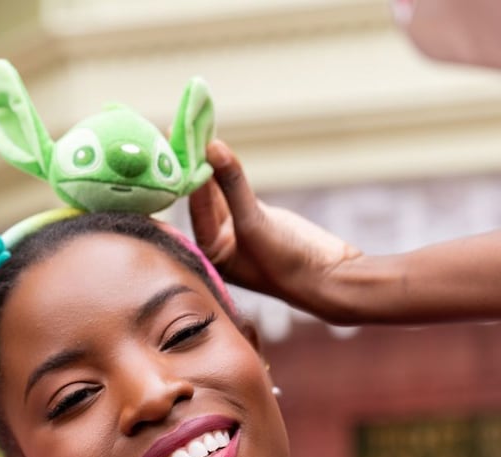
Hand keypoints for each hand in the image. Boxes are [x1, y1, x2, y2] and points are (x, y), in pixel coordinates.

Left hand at [189, 140, 361, 315]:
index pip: (194, 206)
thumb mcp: (254, 222)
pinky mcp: (255, 218)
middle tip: (179, 129)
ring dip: (210, 164)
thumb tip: (212, 146)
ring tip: (196, 131)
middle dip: (194, 165)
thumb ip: (232, 184)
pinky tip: (216, 147)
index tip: (179, 141)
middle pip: (201, 197)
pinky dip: (228, 170)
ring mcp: (235, 230)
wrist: (327, 277)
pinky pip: (235, 189)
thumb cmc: (286, 262)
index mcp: (208, 254)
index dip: (189, 172)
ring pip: (218, 190)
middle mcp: (216, 243)